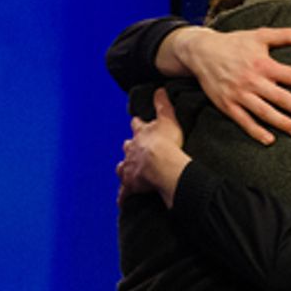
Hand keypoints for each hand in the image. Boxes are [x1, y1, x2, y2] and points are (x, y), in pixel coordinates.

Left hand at [116, 89, 187, 203]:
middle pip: (127, 147)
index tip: (138, 123)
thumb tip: (159, 89)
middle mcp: (131, 150)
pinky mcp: (130, 184)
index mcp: (140, 134)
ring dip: (125, 169)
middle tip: (135, 151)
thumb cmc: (167, 142)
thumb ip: (163, 104)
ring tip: (128, 173)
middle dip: (130, 148)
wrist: (162, 165)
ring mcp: (129, 168)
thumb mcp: (168, 119)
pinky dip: (123, 196)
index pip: (137, 126)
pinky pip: (125, 192)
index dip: (139, 125)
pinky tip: (122, 202)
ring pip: (123, 168)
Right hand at [171, 26, 290, 143]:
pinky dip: (256, 131)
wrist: (200, 52)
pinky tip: (270, 140)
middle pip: (281, 98)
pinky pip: (243, 121)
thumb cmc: (234, 43)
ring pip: (264, 112)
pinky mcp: (227, 105)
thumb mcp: (259, 35)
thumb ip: (286, 36)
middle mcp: (252, 80)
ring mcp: (239, 94)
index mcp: (263, 63)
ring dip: (282, 123)